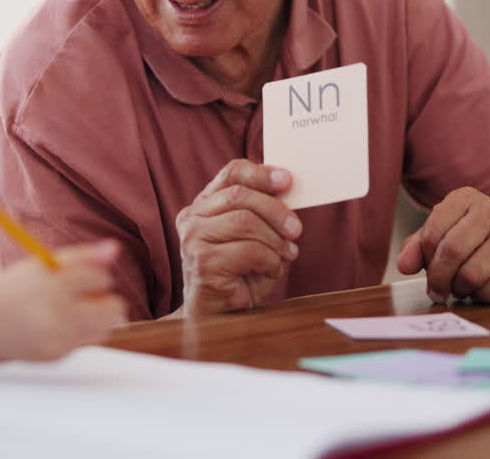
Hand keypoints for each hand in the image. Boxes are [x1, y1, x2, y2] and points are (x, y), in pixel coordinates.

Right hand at [0, 240, 125, 360]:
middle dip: (105, 298)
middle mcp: (59, 315)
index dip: (93, 275)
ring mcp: (59, 339)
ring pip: (106, 328)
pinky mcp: (57, 355)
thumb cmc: (15, 289)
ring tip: (72, 310)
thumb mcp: (44, 264)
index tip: (77, 277)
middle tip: (84, 295)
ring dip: (97, 318)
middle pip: (114, 308)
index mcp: (55, 286)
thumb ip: (83, 256)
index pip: (102, 278)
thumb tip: (116, 248)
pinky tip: (58, 326)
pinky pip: (87, 342)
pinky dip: (80, 333)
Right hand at [175, 159, 301, 315]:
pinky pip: (248, 251)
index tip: (288, 180)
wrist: (222, 315)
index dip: (261, 173)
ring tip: (284, 256)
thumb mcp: (254, 236)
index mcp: (204, 205)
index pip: (231, 173)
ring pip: (245, 222)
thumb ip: (263, 212)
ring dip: (274, 241)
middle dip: (276, 211)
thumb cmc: (241, 274)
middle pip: (241, 196)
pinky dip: (270, 261)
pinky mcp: (202, 263)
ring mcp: (192, 240)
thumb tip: (288, 188)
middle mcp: (192, 218)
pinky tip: (270, 272)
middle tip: (296, 230)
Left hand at [395, 187, 489, 304]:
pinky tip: (482, 288)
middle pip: (452, 251)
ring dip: (458, 289)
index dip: (424, 257)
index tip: (427, 266)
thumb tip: (403, 265)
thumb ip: (415, 247)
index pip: (432, 232)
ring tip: (460, 286)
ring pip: (470, 275)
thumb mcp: (441, 234)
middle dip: (438, 278)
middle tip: (436, 289)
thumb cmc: (472, 239)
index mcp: (465, 198)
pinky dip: (479, 297)